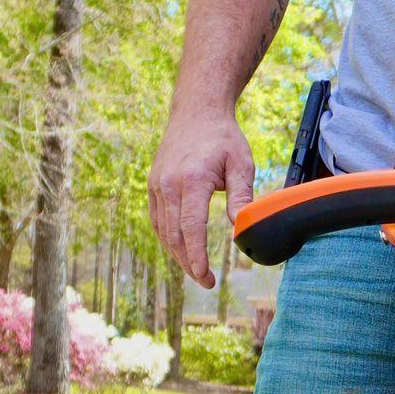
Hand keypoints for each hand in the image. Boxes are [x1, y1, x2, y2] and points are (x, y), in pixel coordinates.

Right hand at [149, 108, 254, 286]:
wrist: (196, 112)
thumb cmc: (223, 138)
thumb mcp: (241, 164)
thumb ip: (242, 197)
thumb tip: (241, 228)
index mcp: (191, 180)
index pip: (191, 228)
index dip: (197, 257)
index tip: (206, 277)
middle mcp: (168, 184)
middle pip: (174, 236)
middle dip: (189, 263)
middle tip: (206, 281)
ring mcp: (156, 185)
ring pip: (163, 231)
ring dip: (178, 255)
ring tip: (196, 270)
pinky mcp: (153, 186)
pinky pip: (157, 220)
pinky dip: (169, 239)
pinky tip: (182, 250)